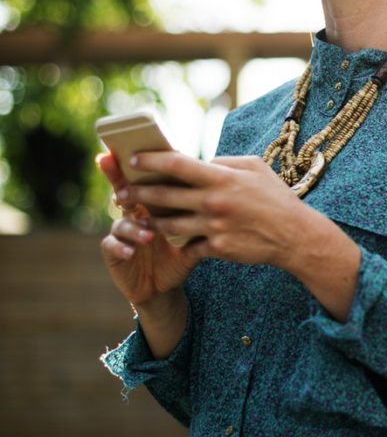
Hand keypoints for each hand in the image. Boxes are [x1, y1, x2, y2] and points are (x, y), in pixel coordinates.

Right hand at [97, 153, 197, 306]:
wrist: (165, 286)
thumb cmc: (181, 253)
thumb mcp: (194, 232)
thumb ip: (203, 212)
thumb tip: (225, 189)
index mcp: (153, 203)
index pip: (146, 179)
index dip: (139, 165)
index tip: (135, 150)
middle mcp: (134, 213)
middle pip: (123, 190)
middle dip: (118, 179)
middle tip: (120, 174)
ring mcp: (121, 232)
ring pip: (122, 221)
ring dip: (134, 226)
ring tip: (149, 235)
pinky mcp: (114, 252)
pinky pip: (111, 245)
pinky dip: (120, 246)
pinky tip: (130, 251)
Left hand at [115, 151, 362, 321]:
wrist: (294, 235)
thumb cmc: (275, 197)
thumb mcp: (255, 167)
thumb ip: (225, 162)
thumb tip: (202, 161)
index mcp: (222, 178)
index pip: (176, 164)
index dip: (150, 160)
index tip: (133, 159)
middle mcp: (214, 202)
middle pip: (163, 196)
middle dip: (137, 193)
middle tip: (120, 192)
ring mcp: (214, 227)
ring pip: (169, 224)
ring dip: (150, 220)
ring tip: (138, 217)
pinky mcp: (217, 249)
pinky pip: (189, 245)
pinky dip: (179, 241)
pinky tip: (169, 239)